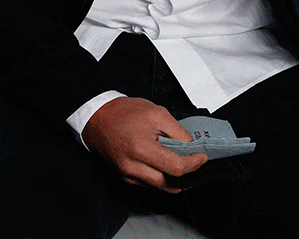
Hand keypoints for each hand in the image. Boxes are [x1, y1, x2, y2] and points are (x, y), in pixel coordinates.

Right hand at [81, 97, 208, 192]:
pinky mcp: (124, 177)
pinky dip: (161, 176)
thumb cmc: (122, 113)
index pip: (176, 168)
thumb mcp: (156, 113)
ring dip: (174, 178)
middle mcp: (133, 168)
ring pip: (160, 186)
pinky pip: (149, 183)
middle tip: (195, 162)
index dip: (194, 164)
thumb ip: (177, 131)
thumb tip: (191, 146)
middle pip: (170, 184)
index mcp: (141, 150)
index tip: (201, 157)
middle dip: (187, 175)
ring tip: (182, 161)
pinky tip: (165, 162)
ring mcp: (127, 175)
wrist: (96, 117)